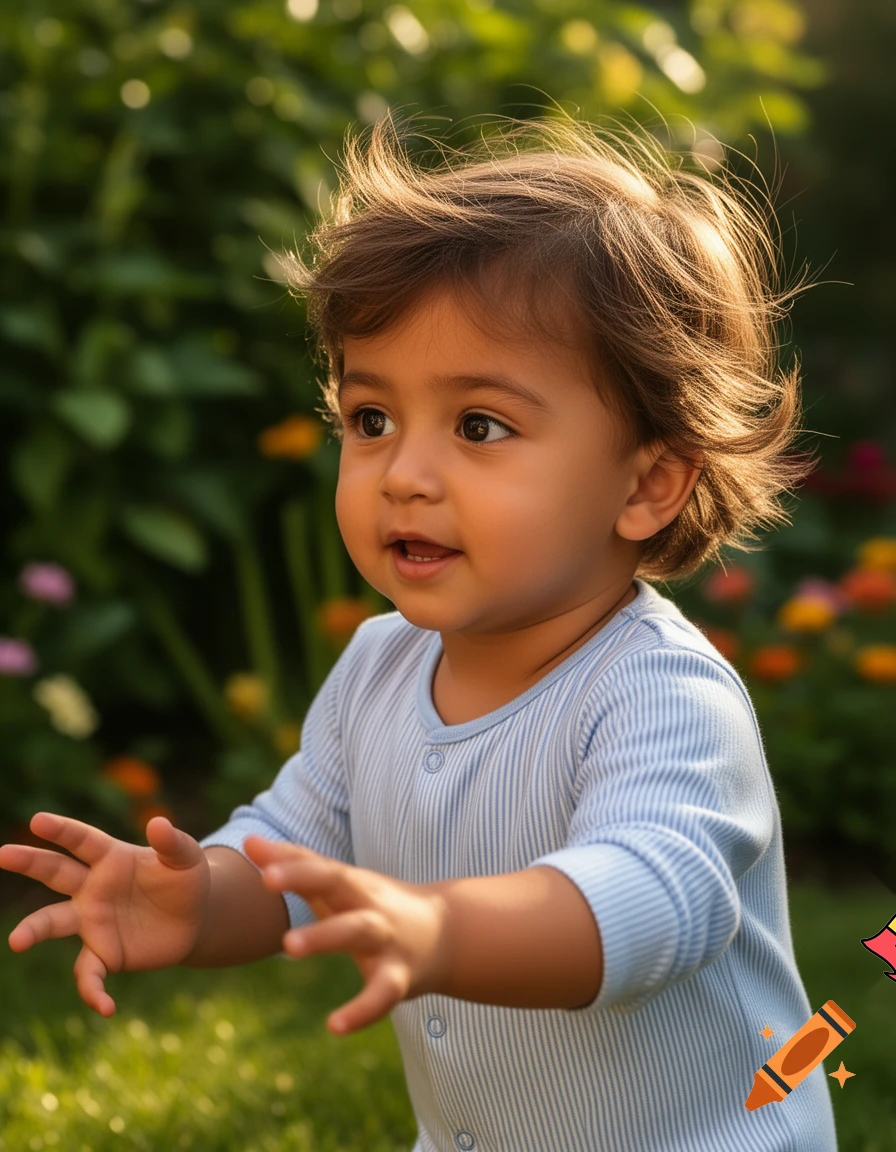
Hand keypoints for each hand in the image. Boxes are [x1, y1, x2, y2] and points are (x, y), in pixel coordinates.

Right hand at [0, 812, 210, 1016]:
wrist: (195, 919)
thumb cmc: (185, 880)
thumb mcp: (187, 858)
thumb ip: (172, 842)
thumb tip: (157, 822)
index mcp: (111, 857)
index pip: (82, 840)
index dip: (61, 830)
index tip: (38, 820)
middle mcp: (93, 887)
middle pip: (56, 872)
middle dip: (29, 862)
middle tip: (3, 853)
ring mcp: (93, 921)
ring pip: (54, 922)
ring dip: (34, 930)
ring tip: (16, 941)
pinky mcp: (103, 953)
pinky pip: (88, 974)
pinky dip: (92, 991)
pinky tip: (106, 1007)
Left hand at [243, 837, 448, 1035]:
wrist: (446, 934)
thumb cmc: (376, 904)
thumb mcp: (341, 883)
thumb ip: (295, 863)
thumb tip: (248, 841)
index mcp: (352, 883)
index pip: (319, 865)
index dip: (291, 863)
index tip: (260, 861)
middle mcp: (368, 904)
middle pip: (338, 885)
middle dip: (304, 879)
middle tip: (266, 879)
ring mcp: (386, 939)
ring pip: (356, 932)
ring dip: (324, 935)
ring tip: (288, 946)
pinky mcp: (399, 977)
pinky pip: (381, 994)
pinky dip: (362, 1010)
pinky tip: (334, 1026)